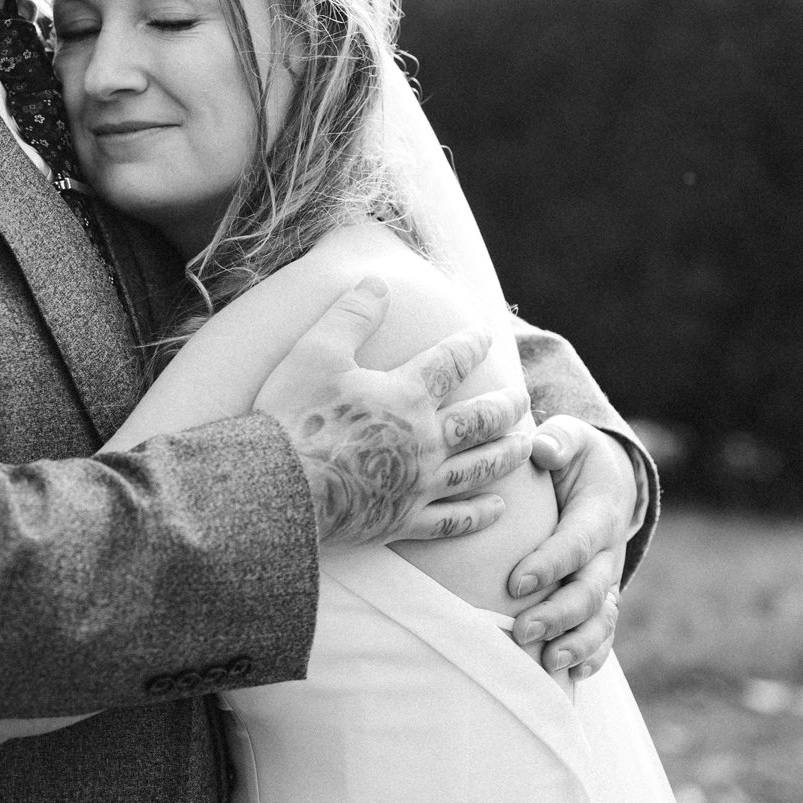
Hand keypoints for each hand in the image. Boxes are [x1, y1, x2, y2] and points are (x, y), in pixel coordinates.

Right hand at [255, 276, 534, 547]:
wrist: (278, 487)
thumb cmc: (294, 415)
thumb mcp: (316, 352)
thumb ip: (352, 315)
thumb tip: (378, 282)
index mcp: (406, 395)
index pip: (450, 362)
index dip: (470, 344)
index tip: (484, 334)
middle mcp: (424, 440)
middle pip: (480, 420)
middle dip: (505, 406)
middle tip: (521, 398)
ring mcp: (418, 483)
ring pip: (477, 469)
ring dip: (505, 455)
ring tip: (524, 446)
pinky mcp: (404, 519)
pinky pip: (453, 520)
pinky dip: (479, 514)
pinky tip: (497, 509)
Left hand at [510, 418, 637, 677]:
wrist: (607, 480)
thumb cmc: (574, 456)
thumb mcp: (571, 437)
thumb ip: (560, 440)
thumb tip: (543, 449)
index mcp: (598, 513)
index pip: (577, 543)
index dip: (551, 564)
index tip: (516, 583)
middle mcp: (607, 553)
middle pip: (590, 591)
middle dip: (558, 614)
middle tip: (521, 631)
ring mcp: (606, 579)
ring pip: (600, 619)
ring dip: (577, 644)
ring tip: (549, 663)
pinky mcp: (600, 598)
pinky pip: (603, 633)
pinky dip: (592, 656)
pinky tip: (571, 674)